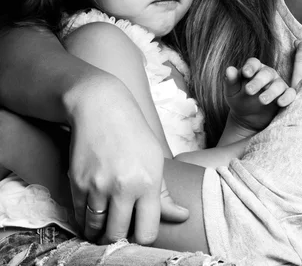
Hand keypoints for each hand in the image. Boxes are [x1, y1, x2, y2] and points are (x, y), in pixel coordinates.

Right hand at [66, 77, 187, 244]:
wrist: (100, 106)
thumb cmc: (132, 132)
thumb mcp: (155, 158)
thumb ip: (164, 193)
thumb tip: (183, 216)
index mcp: (148, 182)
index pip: (147, 232)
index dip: (142, 236)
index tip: (139, 230)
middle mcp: (123, 187)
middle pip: (117, 236)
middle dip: (118, 237)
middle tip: (119, 229)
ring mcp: (98, 185)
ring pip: (95, 229)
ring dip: (98, 232)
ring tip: (103, 225)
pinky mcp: (77, 182)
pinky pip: (79, 216)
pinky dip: (83, 219)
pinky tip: (90, 213)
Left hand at [224, 42, 301, 131]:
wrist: (248, 117)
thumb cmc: (239, 99)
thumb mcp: (232, 92)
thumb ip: (230, 81)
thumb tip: (229, 69)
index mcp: (254, 69)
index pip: (254, 63)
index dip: (250, 67)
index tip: (245, 73)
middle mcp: (267, 74)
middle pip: (266, 73)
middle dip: (258, 81)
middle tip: (249, 91)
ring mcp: (278, 84)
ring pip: (278, 84)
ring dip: (271, 92)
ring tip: (262, 100)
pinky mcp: (286, 96)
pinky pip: (290, 94)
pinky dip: (287, 97)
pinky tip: (280, 103)